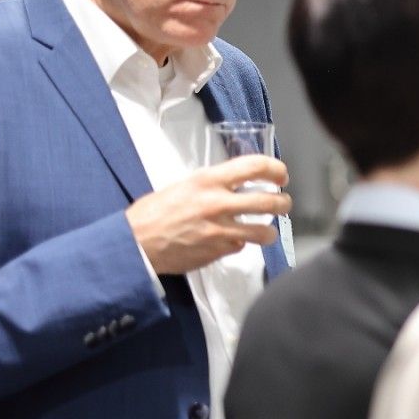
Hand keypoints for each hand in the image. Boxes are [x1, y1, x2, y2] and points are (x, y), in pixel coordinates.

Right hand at [125, 155, 289, 274]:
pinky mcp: (218, 251)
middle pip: (269, 201)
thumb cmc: (154, 212)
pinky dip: (240, 244)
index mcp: (208, 181)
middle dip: (283, 202)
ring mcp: (220, 230)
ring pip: (264, 231)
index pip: (254, 166)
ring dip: (270, 231)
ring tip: (266, 229)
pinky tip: (231, 240)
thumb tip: (236, 185)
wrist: (135, 243)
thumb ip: (213, 185)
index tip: (280, 175)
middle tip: (283, 203)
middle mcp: (218, 203)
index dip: (275, 169)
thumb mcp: (184, 185)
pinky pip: (241, 246)